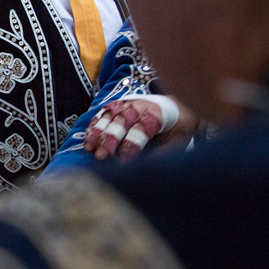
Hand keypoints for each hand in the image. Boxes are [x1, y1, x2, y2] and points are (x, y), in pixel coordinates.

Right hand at [83, 97, 198, 160]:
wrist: (178, 107)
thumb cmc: (178, 127)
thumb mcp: (180, 140)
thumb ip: (165, 152)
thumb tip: (148, 165)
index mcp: (158, 113)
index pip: (142, 129)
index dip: (132, 145)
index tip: (123, 161)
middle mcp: (140, 106)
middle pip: (122, 122)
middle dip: (110, 139)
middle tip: (100, 156)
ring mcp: (128, 104)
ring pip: (110, 116)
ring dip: (98, 132)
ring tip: (90, 148)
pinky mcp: (119, 105)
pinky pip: (104, 113)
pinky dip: (95, 125)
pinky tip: (88, 138)